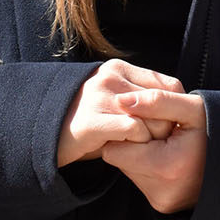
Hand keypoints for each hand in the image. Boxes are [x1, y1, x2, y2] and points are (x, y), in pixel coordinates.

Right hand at [57, 59, 183, 166]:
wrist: (45, 139)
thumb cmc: (86, 124)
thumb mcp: (113, 101)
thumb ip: (138, 96)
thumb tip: (175, 105)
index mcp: (118, 69)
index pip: (168, 84)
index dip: (174, 108)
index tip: (169, 127)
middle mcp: (110, 77)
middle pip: (163, 101)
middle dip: (165, 126)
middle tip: (154, 142)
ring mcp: (100, 97)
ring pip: (152, 117)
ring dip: (152, 137)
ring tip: (139, 146)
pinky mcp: (94, 120)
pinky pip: (135, 131)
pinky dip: (139, 144)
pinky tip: (127, 150)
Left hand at [101, 89, 206, 213]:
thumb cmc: (215, 130)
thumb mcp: (192, 109)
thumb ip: (157, 101)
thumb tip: (121, 99)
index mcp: (167, 166)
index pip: (115, 147)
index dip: (127, 128)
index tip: (146, 119)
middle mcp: (161, 190)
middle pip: (119, 158)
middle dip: (132, 140)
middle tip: (158, 130)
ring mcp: (160, 200)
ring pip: (127, 168)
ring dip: (139, 151)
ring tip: (165, 142)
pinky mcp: (161, 204)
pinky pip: (139, 178)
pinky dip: (147, 164)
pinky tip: (166, 154)